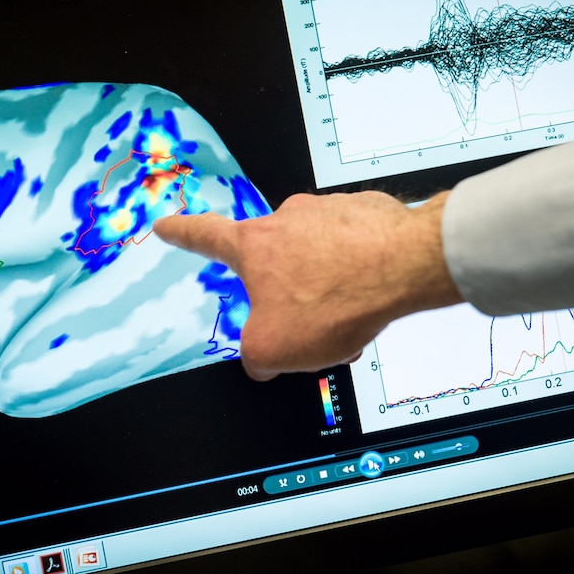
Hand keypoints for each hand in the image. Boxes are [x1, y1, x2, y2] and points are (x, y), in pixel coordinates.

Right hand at [153, 190, 462, 379]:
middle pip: (274, 261)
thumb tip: (260, 360)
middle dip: (287, 294)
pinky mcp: (367, 216)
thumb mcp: (273, 349)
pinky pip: (353, 251)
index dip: (181, 233)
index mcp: (254, 246)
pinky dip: (357, 278)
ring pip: (317, 260)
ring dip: (326, 292)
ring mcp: (329, 213)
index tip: (167, 225)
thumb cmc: (336, 299)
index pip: (204, 236)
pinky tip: (371, 301)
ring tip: (347, 321)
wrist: (405, 267)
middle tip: (307, 325)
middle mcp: (288, 219)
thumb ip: (255, 356)